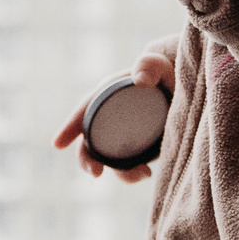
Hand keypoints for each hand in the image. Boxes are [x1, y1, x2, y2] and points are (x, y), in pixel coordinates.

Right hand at [53, 48, 175, 181]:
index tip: (57, 144)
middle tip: (96, 173)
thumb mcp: (159, 66)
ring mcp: (120, 134)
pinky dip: (133, 173)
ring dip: (120, 172)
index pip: (84, 110)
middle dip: (86, 159)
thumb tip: (140, 80)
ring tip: (145, 173)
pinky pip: (126, 165)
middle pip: (89, 141)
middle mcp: (108, 117)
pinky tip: (147, 173)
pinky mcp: (134, 148)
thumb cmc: (164, 74)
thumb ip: (150, 66)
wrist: (180, 89)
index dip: (69, 127)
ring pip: (108, 159)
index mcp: (107, 94)